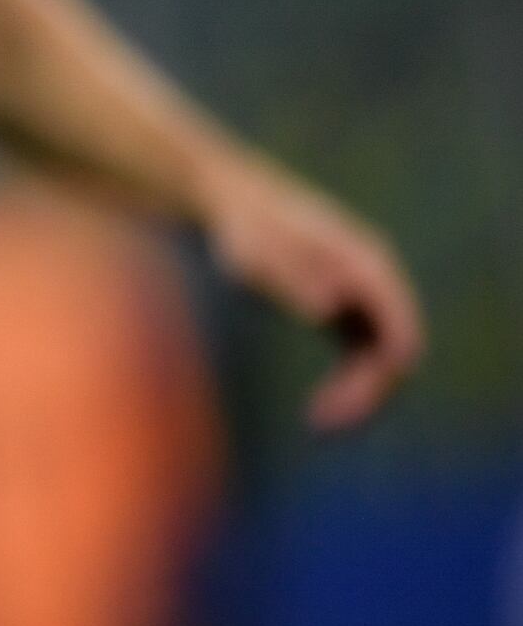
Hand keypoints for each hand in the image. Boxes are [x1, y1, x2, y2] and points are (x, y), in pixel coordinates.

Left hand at [201, 152, 425, 428]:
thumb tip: (330, 310)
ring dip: (358, 394)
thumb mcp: (259, 253)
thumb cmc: (239, 225)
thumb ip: (293, 280)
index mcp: (368, 266)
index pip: (401, 337)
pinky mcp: (339, 307)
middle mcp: (374, 282)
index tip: (346, 407)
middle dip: (368, 394)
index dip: (382, 379)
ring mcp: (359, 295)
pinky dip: (346, 383)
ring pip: (378, 360)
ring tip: (320, 423)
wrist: (223, 200)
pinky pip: (358, 355)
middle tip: (325, 425)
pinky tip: (319, 408)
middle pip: (394, 354)